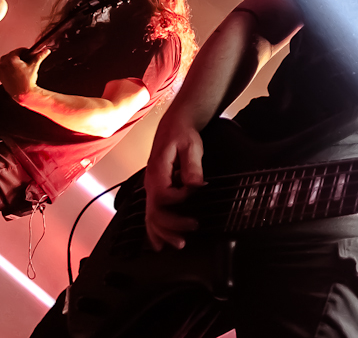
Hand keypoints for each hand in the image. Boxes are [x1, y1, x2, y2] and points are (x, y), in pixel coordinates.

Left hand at [0, 47, 49, 101]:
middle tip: (25, 59)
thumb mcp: (34, 66)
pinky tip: (15, 71)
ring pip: (5, 61)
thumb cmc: (27, 81)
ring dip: (11, 61)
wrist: (23, 93)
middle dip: (18, 56)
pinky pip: (2, 68)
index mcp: (11, 60)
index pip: (18, 50)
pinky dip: (7, 68)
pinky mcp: (0, 76)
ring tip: (19, 65)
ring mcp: (0, 71)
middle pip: (10, 55)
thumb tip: (46, 51)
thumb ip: (40, 56)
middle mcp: (3, 64)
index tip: (29, 53)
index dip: (25, 51)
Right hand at [144, 117, 205, 249]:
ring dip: (163, 233)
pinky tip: (160, 243)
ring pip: (151, 217)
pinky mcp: (156, 190)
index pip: (163, 196)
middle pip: (154, 212)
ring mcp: (151, 188)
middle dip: (171, 226)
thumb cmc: (182, 133)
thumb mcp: (191, 146)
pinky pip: (151, 214)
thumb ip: (192, 166)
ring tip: (178, 244)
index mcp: (157, 172)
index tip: (195, 193)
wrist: (174, 125)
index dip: (179, 199)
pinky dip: (155, 230)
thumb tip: (195, 185)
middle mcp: (150, 183)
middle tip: (191, 231)